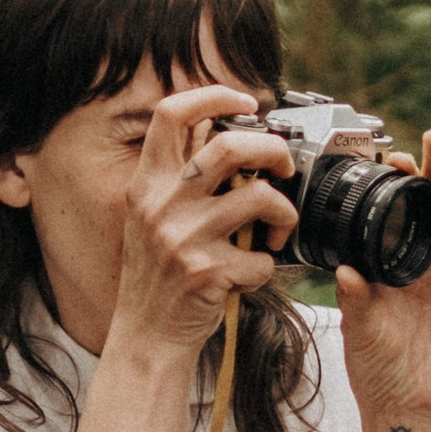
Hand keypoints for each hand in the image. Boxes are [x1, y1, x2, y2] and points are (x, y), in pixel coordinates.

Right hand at [108, 82, 296, 361]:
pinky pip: (261, 257)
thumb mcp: (153, 219)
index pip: (170, 114)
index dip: (212, 95)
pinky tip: (253, 272)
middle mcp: (161, 205)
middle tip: (284, 166)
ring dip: (283, 212)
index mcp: (147, 184)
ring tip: (278, 228)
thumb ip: (181, 180)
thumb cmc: (158, 276)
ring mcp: (183, 238)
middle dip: (272, 149)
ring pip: (260, 197)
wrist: (146, 336)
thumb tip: (227, 136)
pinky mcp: (206, 272)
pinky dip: (268, 265)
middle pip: (230, 146)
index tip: (247, 101)